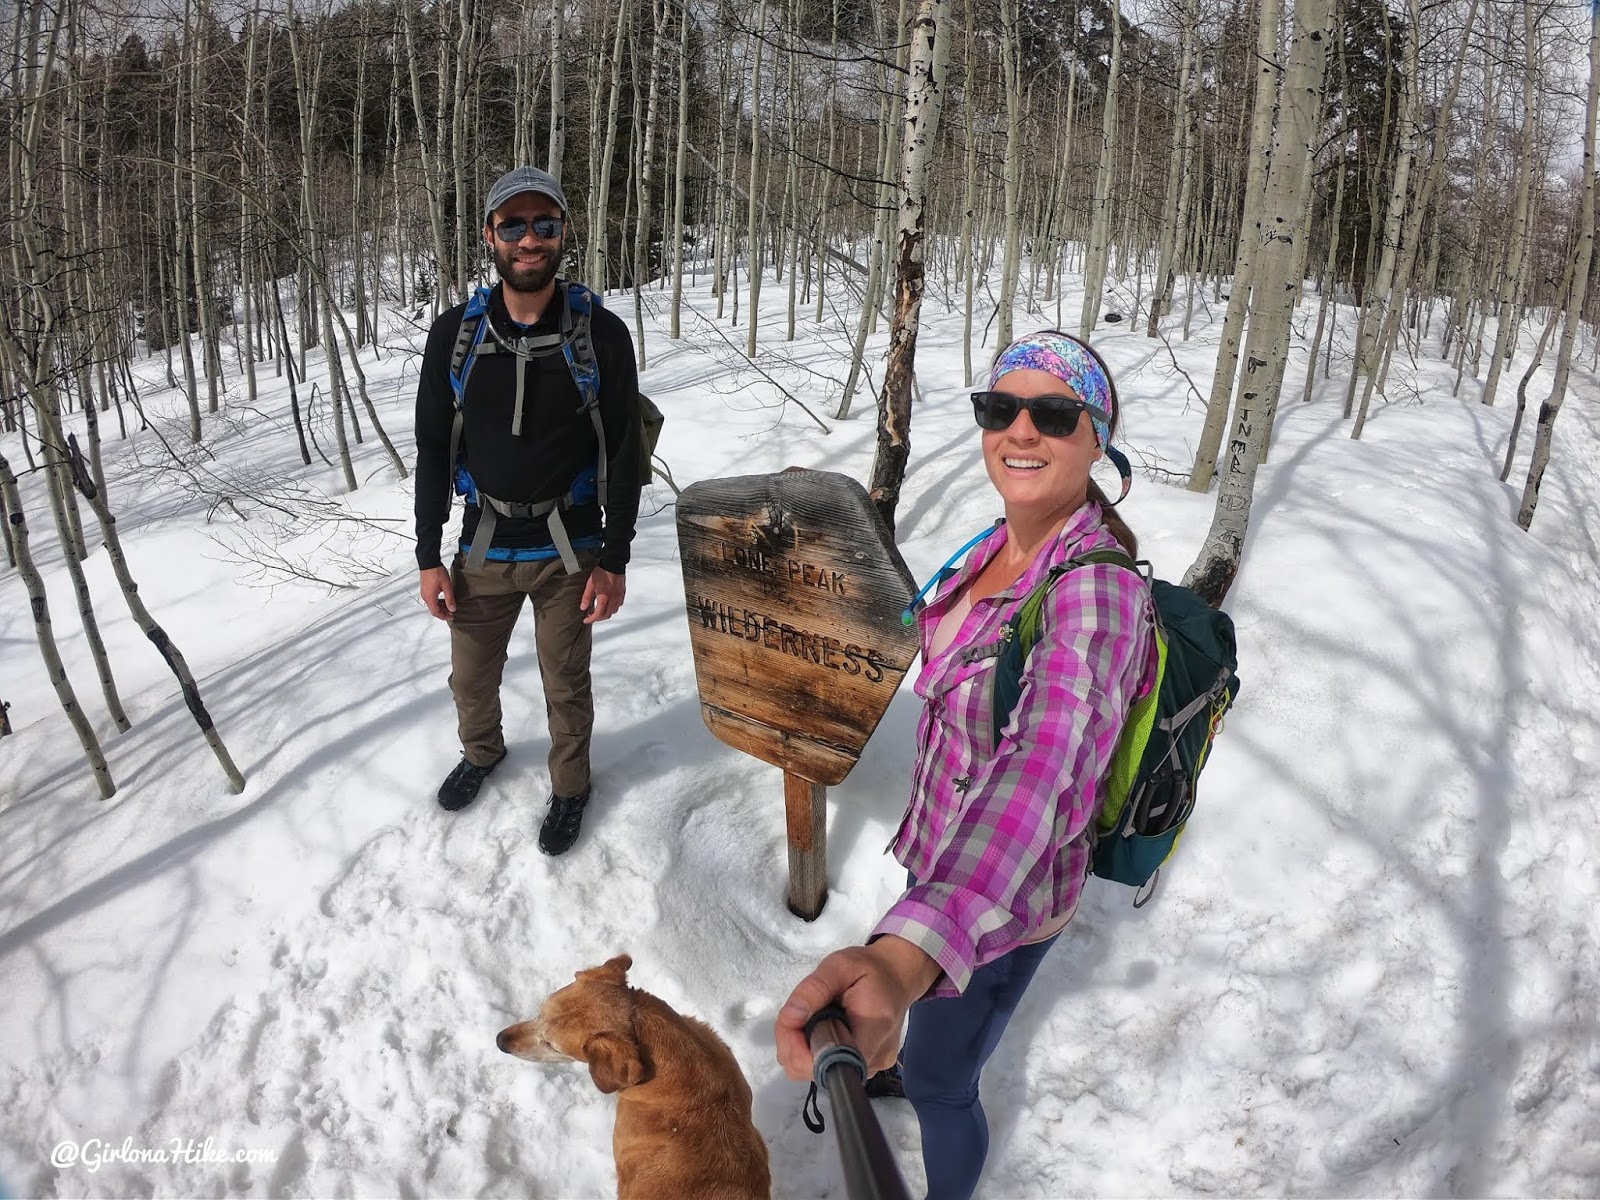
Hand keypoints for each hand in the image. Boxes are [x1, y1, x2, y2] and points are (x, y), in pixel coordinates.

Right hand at [420, 566, 455, 620]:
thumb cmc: (436, 572)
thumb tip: (452, 608)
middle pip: (433, 609)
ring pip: (432, 604)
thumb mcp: (447, 586)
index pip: (436, 612)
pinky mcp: (425, 588)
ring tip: (449, 606)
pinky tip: (443, 599)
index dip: (444, 616)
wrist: (429, 562)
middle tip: (451, 612)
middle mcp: (425, 596)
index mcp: (430, 598)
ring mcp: (424, 592)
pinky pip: (431, 599)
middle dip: (442, 612)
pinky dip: (437, 601)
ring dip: (440, 607)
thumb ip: (450, 599)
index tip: (451, 617)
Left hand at [581, 566, 625, 624]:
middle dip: (598, 618)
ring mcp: (619, 597)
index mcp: (604, 597)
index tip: (586, 620)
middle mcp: (613, 599)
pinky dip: (612, 608)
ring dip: (606, 613)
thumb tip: (583, 607)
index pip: (598, 615)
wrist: (613, 563)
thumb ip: (587, 597)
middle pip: (606, 615)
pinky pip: (618, 605)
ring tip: (599, 610)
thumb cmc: (603, 572)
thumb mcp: (590, 584)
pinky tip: (608, 603)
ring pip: (613, 611)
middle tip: (591, 616)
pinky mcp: (622, 593)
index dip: (591, 620)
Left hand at [774, 936, 940, 1081]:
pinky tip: (821, 1027)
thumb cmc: (870, 968)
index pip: (829, 1063)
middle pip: (818, 1071)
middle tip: (796, 1014)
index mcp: (874, 1030)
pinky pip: (830, 1067)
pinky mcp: (867, 1068)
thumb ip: (814, 989)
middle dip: (794, 1045)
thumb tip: (789, 1017)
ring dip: (803, 1047)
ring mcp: (873, 1068)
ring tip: (811, 1017)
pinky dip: (815, 1050)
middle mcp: (875, 1060)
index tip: (790, 1023)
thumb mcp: (839, 965)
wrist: (897, 976)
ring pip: (819, 1071)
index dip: (799, 1050)